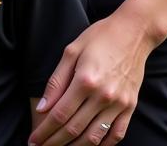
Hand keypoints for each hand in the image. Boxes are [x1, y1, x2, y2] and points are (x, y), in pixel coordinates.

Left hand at [28, 12, 153, 145]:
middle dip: (55, 142)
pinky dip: (102, 145)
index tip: (33, 140)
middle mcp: (103, 96)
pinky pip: (116, 135)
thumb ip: (56, 81)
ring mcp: (119, 104)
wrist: (133, 33)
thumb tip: (43, 108)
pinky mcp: (130, 107)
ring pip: (94, 137)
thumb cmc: (99, 37)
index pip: (60, 114)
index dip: (44, 130)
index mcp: (85, 80)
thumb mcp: (71, 51)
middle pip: (74, 129)